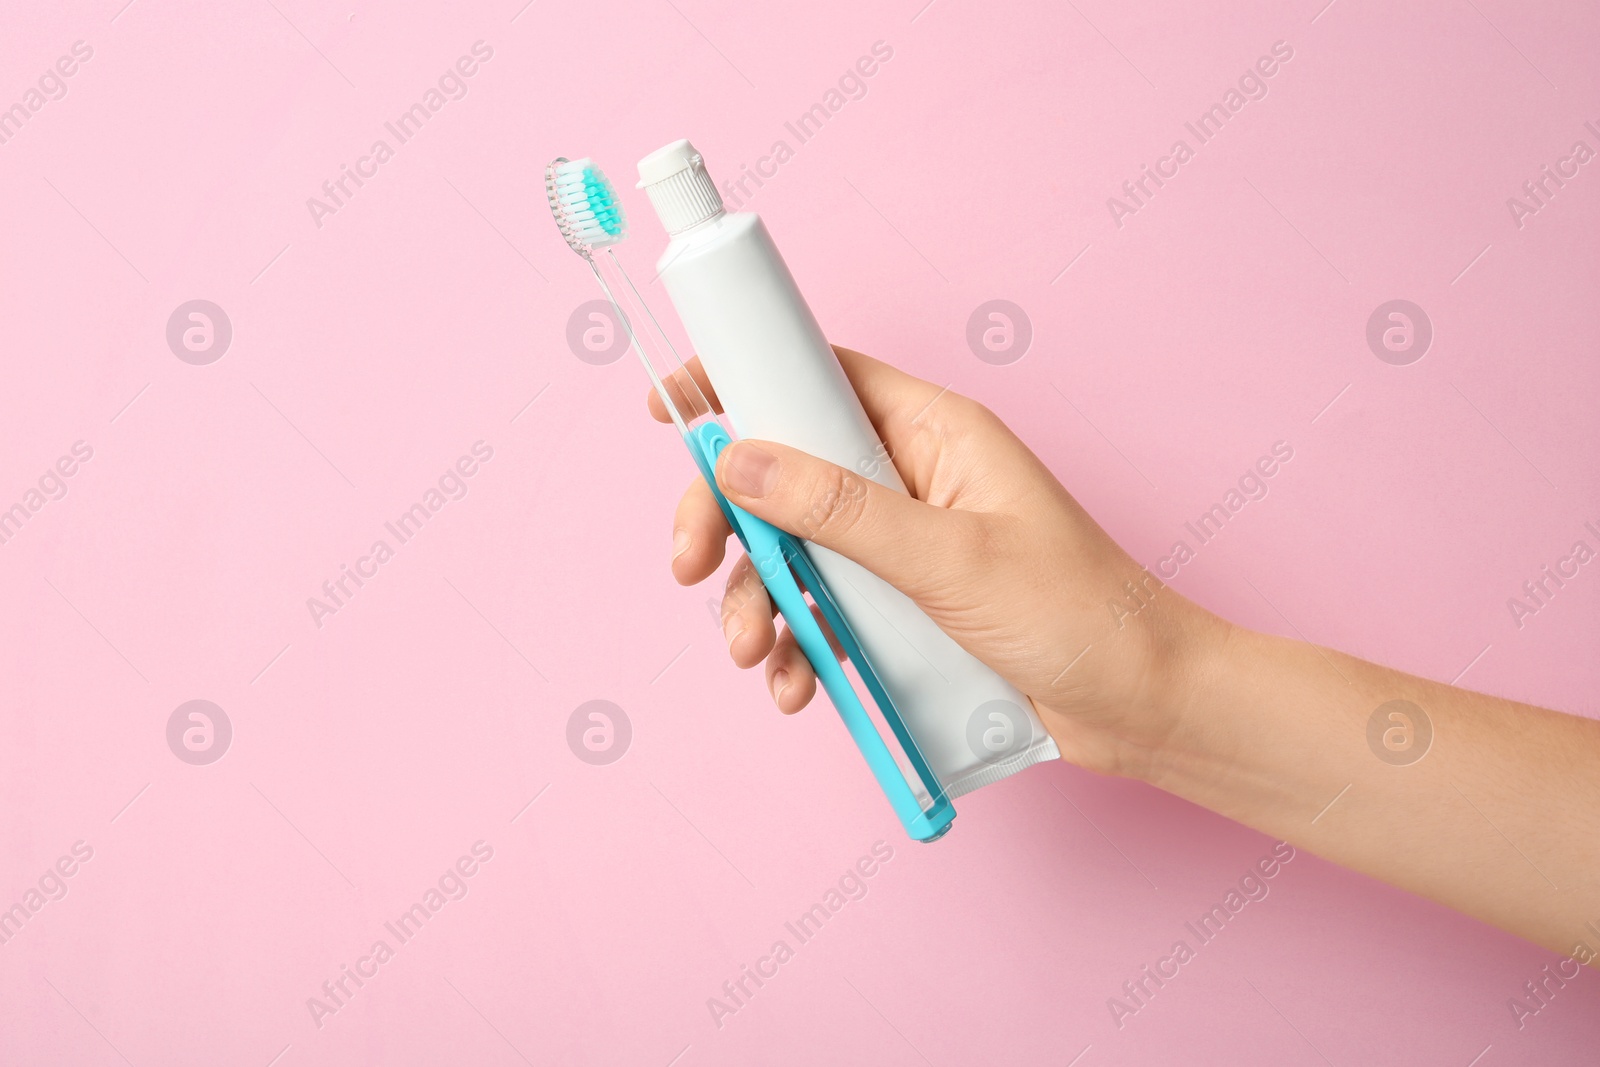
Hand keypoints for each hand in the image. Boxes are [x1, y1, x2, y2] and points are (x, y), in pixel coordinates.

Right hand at [650, 345, 1223, 778]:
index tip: (668, 408)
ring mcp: (904, 547)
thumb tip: (742, 460)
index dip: (739, 382)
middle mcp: (910, 479)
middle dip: (730, 523)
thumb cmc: (1079, 613)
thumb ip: (840, 511)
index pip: (815, 376)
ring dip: (759, 601)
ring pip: (794, 553)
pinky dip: (800, 647)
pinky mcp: (903, 609)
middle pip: (783, 474)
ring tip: (756, 656)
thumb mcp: (950, 557)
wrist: (1144, 707)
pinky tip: (799, 687)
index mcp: (932, 432)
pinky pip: (825, 613)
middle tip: (690, 568)